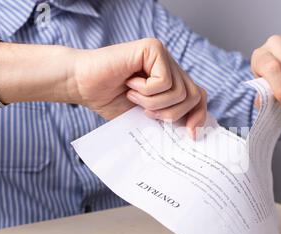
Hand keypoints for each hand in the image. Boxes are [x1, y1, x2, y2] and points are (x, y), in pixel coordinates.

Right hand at [0, 39, 206, 137]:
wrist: (81, 84)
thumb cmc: (109, 100)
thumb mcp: (145, 115)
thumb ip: (168, 117)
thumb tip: (193, 133)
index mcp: (170, 80)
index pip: (198, 96)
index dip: (199, 116)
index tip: (190, 135)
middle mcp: (170, 65)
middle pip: (194, 95)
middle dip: (173, 114)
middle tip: (147, 113)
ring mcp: (163, 55)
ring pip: (180, 91)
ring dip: (154, 103)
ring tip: (133, 96)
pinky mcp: (153, 49)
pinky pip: (165, 81)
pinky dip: (146, 91)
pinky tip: (130, 83)